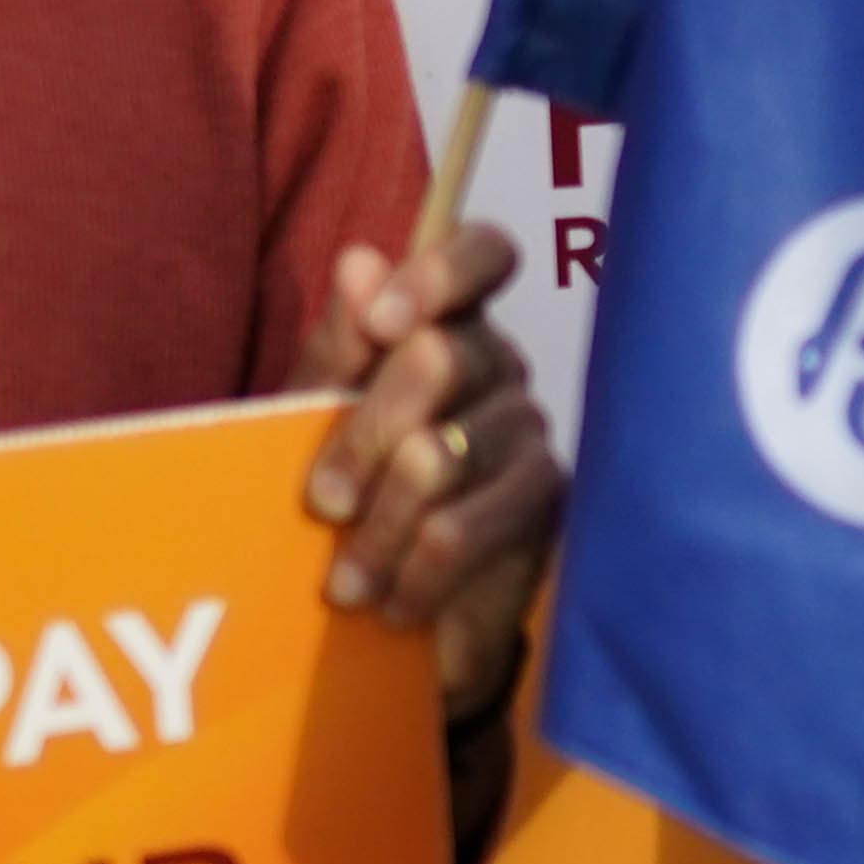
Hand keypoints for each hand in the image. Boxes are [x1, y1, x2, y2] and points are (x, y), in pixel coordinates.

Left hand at [302, 222, 558, 722]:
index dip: (438, 276)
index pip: (482, 254)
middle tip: (322, 503)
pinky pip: (470, 527)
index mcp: (447, 324)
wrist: (387, 610)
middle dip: (364, 435)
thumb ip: (339, 347)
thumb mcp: (316, 418)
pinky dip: (416, 570)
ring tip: (342, 584)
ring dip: (378, 526)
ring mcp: (531, 434)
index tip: (381, 323)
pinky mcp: (547, 506)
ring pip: (444, 454)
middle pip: (442, 357)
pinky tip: (390, 604)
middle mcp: (501, 368)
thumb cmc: (349, 493)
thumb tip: (359, 260)